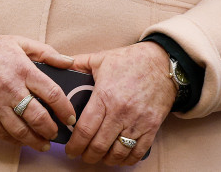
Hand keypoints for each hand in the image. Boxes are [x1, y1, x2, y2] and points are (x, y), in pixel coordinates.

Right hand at [0, 35, 77, 152]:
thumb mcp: (19, 42)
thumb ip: (46, 52)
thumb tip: (69, 62)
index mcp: (23, 69)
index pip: (52, 94)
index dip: (65, 109)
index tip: (70, 118)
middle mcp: (10, 88)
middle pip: (38, 117)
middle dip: (52, 130)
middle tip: (56, 133)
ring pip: (21, 130)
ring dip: (36, 141)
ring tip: (44, 144)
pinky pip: (3, 133)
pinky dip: (16, 141)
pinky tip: (24, 140)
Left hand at [65, 43, 175, 165]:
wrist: (162, 63)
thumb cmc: (130, 60)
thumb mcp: (100, 59)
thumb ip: (77, 63)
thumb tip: (58, 63)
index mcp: (104, 96)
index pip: (85, 129)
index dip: (75, 144)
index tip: (70, 150)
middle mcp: (120, 112)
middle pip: (99, 145)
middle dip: (87, 155)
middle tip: (81, 155)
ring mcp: (137, 122)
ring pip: (118, 151)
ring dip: (106, 159)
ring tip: (98, 157)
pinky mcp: (152, 127)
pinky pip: (138, 151)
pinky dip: (127, 160)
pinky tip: (119, 158)